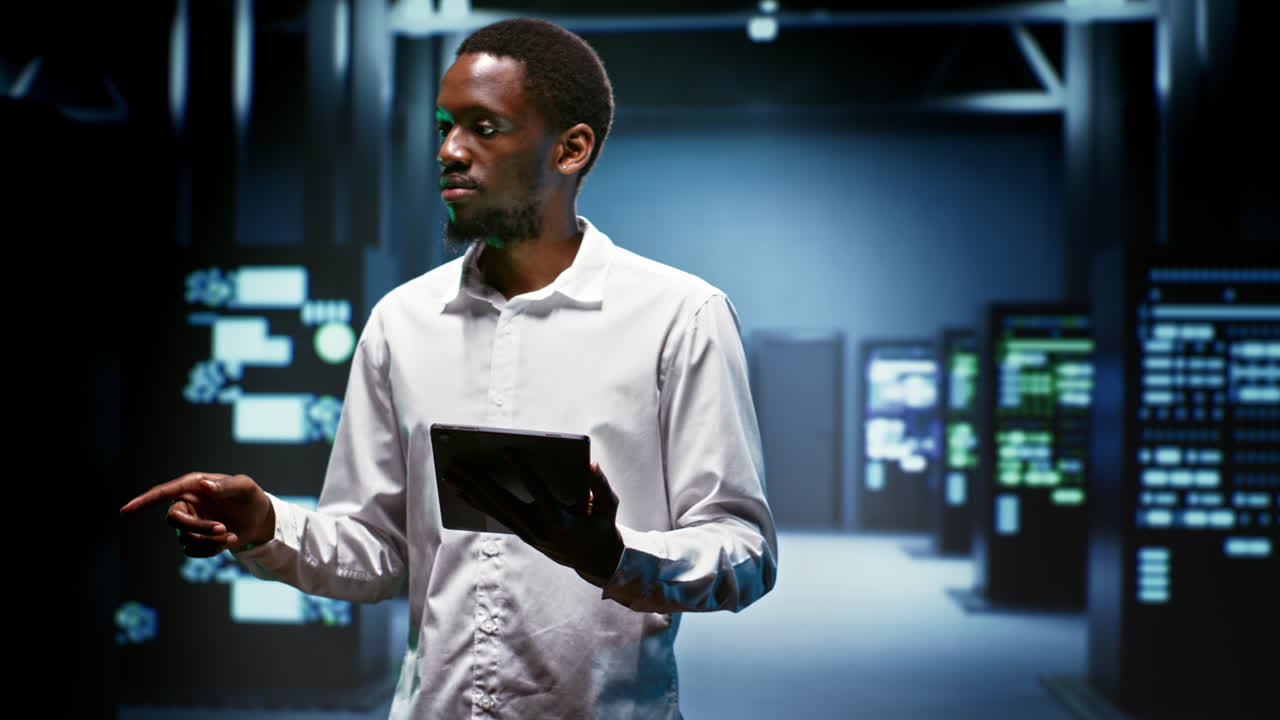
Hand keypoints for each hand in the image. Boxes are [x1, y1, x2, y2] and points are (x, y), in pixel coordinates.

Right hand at [119, 472, 274, 557]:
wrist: (259, 517)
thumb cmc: (250, 496)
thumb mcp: (244, 487)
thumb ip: (225, 485)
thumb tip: (204, 485)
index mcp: (193, 486)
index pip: (163, 493)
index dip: (143, 502)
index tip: (125, 511)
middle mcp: (187, 504)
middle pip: (173, 520)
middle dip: (198, 527)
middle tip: (223, 528)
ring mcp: (190, 523)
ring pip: (185, 538)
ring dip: (209, 540)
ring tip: (231, 534)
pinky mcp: (196, 539)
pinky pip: (193, 550)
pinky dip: (212, 549)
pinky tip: (228, 541)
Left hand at [447, 459, 623, 585]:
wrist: (595, 560)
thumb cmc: (602, 526)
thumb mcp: (608, 506)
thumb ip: (600, 485)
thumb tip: (589, 464)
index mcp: (559, 520)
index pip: (537, 490)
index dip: (522, 468)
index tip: (506, 449)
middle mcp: (538, 529)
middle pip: (503, 501)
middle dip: (478, 481)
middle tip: (458, 463)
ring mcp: (527, 533)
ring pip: (494, 510)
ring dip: (470, 491)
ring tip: (450, 475)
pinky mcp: (523, 534)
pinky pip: (496, 516)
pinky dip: (478, 503)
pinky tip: (462, 491)